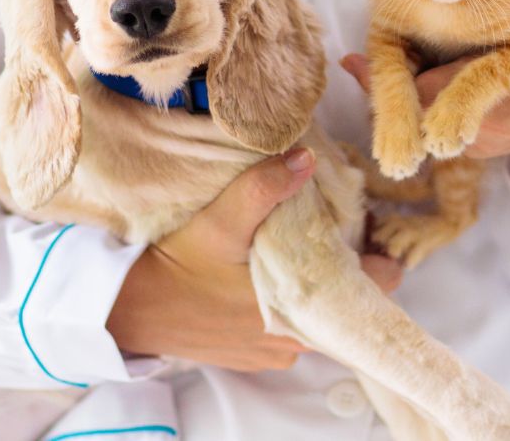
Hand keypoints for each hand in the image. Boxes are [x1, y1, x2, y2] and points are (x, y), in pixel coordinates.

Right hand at [106, 148, 402, 370]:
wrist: (129, 311)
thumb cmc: (177, 267)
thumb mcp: (219, 222)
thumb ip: (263, 189)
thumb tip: (306, 158)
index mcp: (304, 311)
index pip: (379, 284)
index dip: (379, 248)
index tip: (366, 217)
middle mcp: (298, 341)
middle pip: (349, 294)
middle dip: (346, 256)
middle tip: (332, 216)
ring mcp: (276, 350)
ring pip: (320, 308)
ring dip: (317, 275)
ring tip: (302, 235)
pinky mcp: (255, 352)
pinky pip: (291, 320)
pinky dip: (289, 293)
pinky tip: (270, 264)